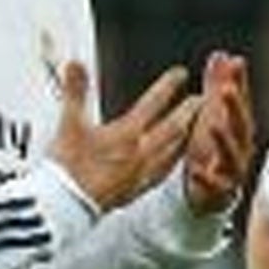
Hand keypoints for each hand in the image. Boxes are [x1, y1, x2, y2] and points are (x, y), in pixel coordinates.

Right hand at [49, 59, 198, 211]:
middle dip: (189, 111)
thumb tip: (75, 64)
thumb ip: (75, 90)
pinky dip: (173, 162)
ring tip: (193, 128)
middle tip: (202, 99)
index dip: (169, 85)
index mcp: (127, 133)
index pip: (154, 103)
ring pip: (173, 152)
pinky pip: (164, 173)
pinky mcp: (137, 190)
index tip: (181, 73)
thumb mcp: (69, 122)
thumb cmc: (68, 166)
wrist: (67, 204)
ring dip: (186, 136)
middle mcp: (140, 153)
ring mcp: (142, 173)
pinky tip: (173, 162)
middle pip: (174, 128)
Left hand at [183, 51, 254, 215]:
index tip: (236, 62)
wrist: (212, 192)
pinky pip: (215, 184)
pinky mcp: (222, 191)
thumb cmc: (214, 149)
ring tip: (214, 125)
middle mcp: (241, 146)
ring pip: (232, 154)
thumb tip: (222, 54)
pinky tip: (196, 170)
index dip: (240, 81)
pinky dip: (206, 178)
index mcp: (239, 126)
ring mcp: (233, 169)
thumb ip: (218, 86)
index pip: (242, 100)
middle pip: (241, 125)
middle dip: (235, 107)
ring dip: (224, 139)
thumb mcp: (213, 114)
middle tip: (226, 89)